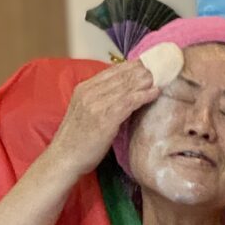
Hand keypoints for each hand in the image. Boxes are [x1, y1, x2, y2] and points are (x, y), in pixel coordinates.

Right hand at [49, 60, 159, 179]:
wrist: (64, 159)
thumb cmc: (76, 142)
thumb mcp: (84, 113)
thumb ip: (98, 101)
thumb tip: (120, 96)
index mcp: (83, 89)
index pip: (110, 71)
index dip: (130, 66)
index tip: (145, 65)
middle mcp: (89, 92)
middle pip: (120, 75)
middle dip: (141, 71)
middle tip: (159, 68)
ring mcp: (97, 104)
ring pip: (126, 86)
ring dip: (145, 81)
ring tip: (160, 77)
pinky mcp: (105, 118)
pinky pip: (129, 101)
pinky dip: (144, 95)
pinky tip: (155, 92)